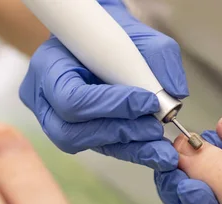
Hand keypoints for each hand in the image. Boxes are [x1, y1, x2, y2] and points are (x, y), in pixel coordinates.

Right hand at [20, 0, 187, 170]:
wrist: (102, 41)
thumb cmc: (113, 33)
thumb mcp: (138, 34)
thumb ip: (159, 58)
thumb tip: (176, 93)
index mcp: (49, 68)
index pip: (71, 99)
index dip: (110, 105)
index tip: (148, 101)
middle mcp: (46, 100)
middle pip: (73, 132)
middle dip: (120, 131)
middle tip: (155, 128)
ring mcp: (58, 122)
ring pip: (88, 145)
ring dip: (128, 146)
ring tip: (160, 144)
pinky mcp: (81, 135)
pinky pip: (103, 149)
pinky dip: (132, 151)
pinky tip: (157, 153)